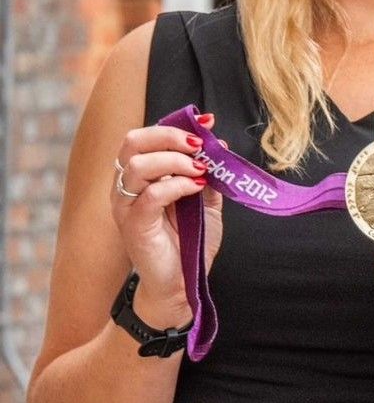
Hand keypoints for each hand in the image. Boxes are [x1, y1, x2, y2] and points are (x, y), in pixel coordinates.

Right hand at [110, 111, 223, 326]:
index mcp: (140, 177)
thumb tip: (219, 143)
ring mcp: (126, 206)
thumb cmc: (191, 241)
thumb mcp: (206, 200)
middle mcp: (125, 187)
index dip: (175, 124)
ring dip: (176, 161)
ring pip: (138, 165)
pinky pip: (151, 195)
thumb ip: (209, 171)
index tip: (207, 121)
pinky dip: (178, 185)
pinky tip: (197, 188)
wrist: (184, 281)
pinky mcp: (134, 226)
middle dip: (170, 136)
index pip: (145, 137)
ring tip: (201, 170)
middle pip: (132, 142)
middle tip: (199, 145)